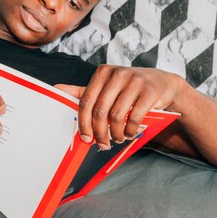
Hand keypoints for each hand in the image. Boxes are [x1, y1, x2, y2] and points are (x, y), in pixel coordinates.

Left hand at [56, 64, 182, 149]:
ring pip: (117, 115)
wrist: (161, 83)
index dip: (83, 123)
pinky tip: (129, 134)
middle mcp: (117, 74)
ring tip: (117, 139)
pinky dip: (130, 130)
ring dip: (116, 133)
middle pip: (100, 110)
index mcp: (102, 73)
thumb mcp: (105, 87)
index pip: (86, 101)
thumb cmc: (126, 88)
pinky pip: (135, 117)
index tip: (85, 138)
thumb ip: (83, 91)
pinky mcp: (149, 91)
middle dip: (100, 132)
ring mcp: (135, 81)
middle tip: (102, 144)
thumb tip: (56, 90)